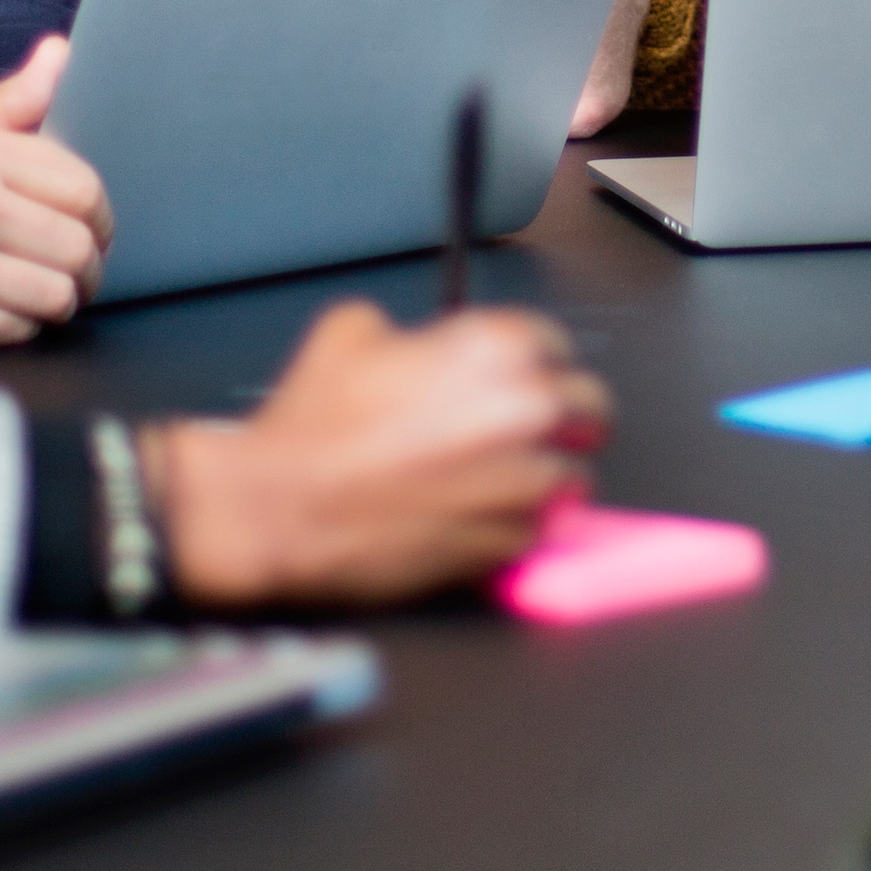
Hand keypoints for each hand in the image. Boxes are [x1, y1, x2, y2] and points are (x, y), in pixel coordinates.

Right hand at [0, 36, 111, 348]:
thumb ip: (10, 98)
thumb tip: (59, 51)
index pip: (83, 190)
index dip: (98, 215)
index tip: (91, 226)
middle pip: (77, 247)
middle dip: (88, 263)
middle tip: (78, 267)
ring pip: (56, 295)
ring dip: (60, 298)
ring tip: (45, 289)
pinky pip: (18, 330)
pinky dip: (20, 324)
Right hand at [149, 298, 611, 609]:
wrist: (280, 507)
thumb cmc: (310, 429)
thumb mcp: (351, 329)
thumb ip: (413, 329)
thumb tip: (424, 345)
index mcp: (496, 346)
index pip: (556, 343)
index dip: (531, 363)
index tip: (519, 378)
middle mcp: (525, 408)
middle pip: (590, 408)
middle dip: (561, 418)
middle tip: (521, 430)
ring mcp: (525, 480)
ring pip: (575, 475)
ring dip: (543, 476)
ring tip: (495, 479)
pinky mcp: (510, 541)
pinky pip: (541, 531)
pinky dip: (516, 526)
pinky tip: (474, 515)